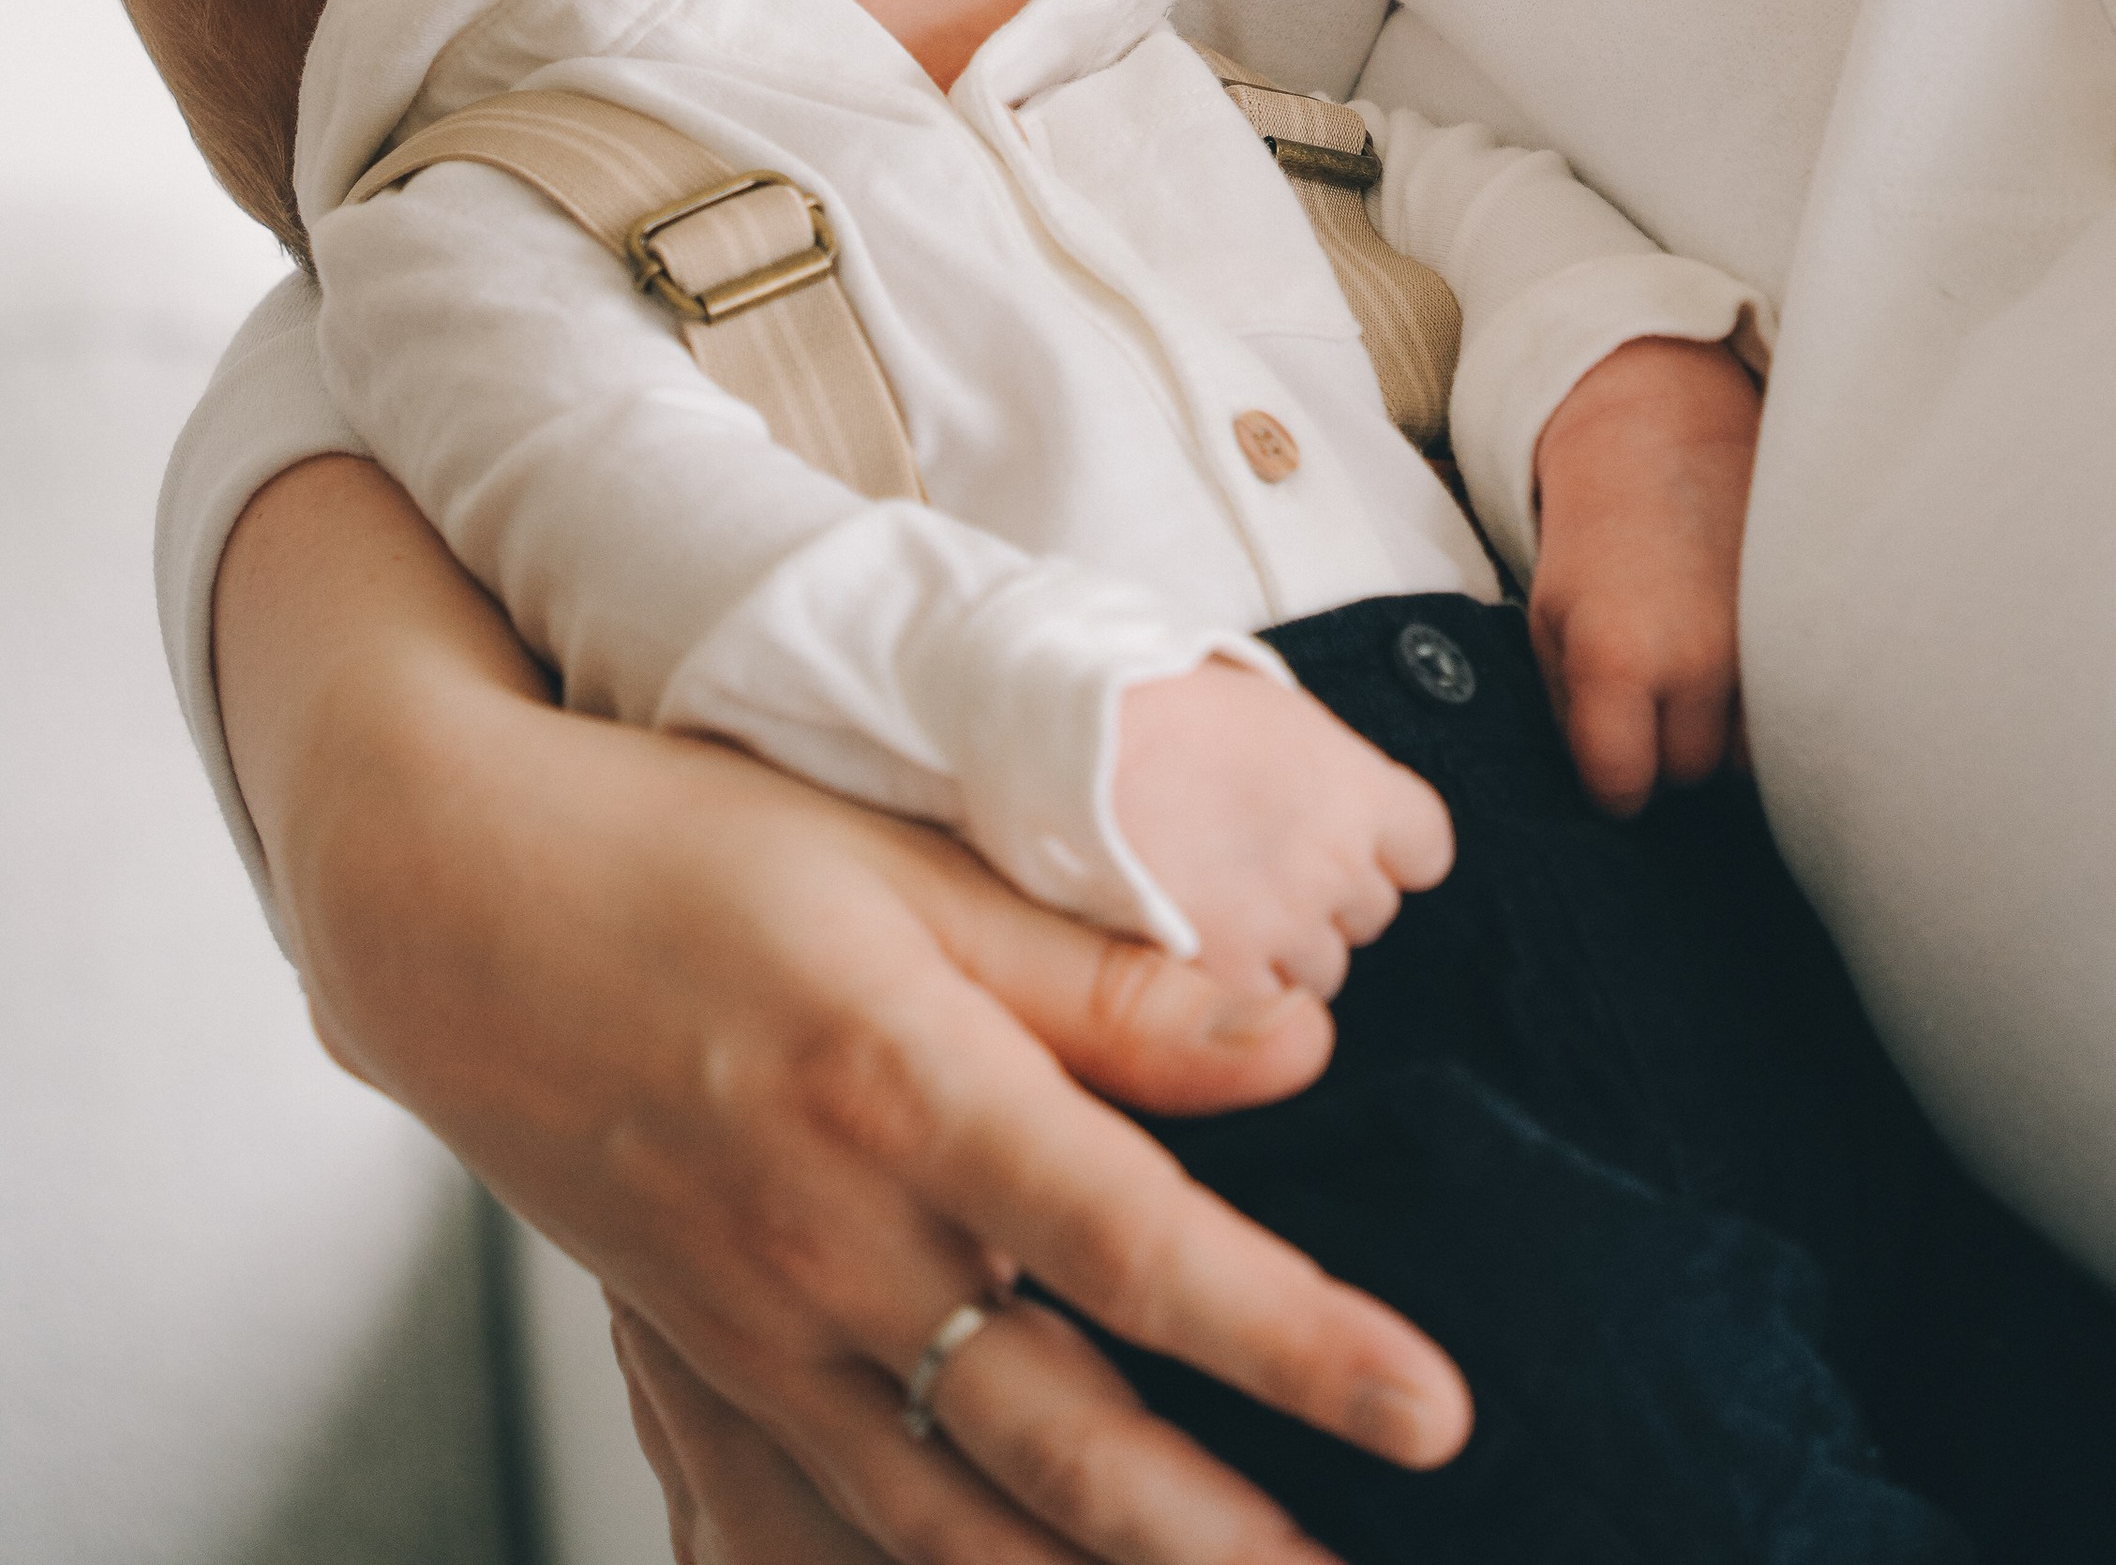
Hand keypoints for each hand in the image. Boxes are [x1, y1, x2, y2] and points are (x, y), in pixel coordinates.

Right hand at [218, 458, 1472, 1564]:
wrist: (457, 906)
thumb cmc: (692, 848)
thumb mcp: (910, 867)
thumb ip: (1105, 977)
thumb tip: (1295, 1044)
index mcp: (911, 1089)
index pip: (1148, 1245)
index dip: (1299, 1340)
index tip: (1429, 1408)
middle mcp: (837, 1239)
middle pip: (1063, 1440)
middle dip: (1223, 1541)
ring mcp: (760, 1325)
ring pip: (951, 1524)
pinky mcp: (704, 1362)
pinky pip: (821, 1526)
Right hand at [1113, 659, 1454, 999]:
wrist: (1084, 738)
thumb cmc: (1172, 701)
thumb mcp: (1277, 712)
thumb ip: (1327, 771)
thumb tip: (1332, 794)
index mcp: (1361, 792)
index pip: (1426, 848)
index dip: (1389, 845)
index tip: (1356, 839)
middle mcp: (1338, 864)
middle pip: (1370, 910)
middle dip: (1330, 894)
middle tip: (1266, 860)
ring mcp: (1287, 923)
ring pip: (1322, 969)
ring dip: (1287, 945)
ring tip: (1228, 897)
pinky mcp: (1230, 968)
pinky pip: (1263, 997)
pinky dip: (1239, 977)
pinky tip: (1201, 930)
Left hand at [1527, 334, 1760, 815]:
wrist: (1662, 426)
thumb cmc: (1592, 527)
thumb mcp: (1549, 618)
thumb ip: (1571, 714)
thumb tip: (1605, 789)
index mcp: (1620, 662)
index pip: (1624, 789)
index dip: (1614, 781)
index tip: (1613, 754)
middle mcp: (1700, 661)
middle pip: (1692, 775)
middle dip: (1669, 751)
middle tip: (1655, 694)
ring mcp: (1764, 642)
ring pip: (1751, 749)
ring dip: (1726, 730)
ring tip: (1701, 670)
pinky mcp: (1808, 619)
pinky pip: (1794, 701)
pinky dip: (1770, 697)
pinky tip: (1741, 655)